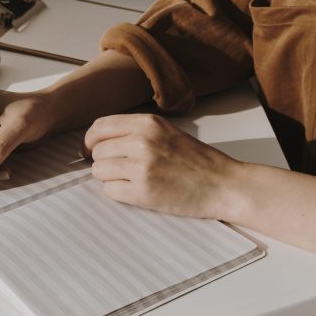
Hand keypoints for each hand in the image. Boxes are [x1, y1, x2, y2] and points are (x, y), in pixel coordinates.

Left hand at [85, 113, 240, 219]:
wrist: (224, 184)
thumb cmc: (196, 160)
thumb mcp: (165, 131)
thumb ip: (134, 131)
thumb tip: (98, 140)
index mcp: (147, 123)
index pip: (99, 126)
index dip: (91, 140)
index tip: (91, 149)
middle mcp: (141, 141)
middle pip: (96, 150)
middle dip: (102, 161)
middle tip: (117, 168)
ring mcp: (141, 167)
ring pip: (99, 171)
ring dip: (109, 177)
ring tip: (129, 179)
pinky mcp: (143, 192)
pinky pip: (109, 191)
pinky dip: (117, 192)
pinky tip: (134, 191)